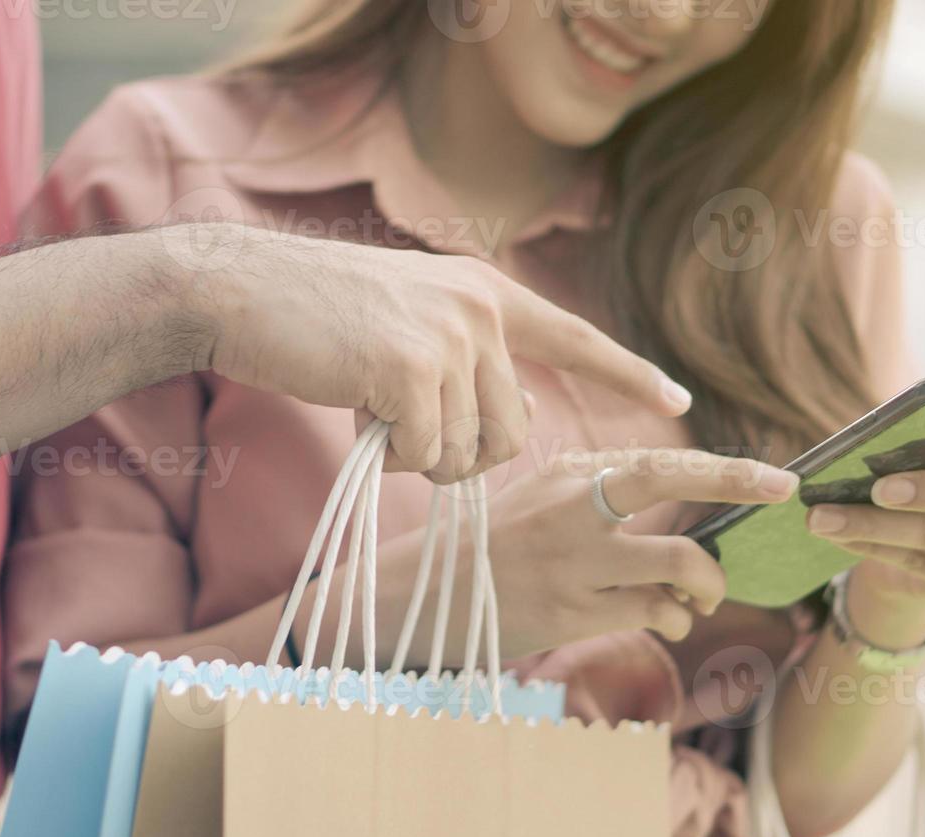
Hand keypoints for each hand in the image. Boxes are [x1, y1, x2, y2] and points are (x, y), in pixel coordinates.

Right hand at [185, 224, 692, 482]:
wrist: (246, 292)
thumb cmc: (317, 317)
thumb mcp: (410, 320)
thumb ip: (466, 358)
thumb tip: (518, 412)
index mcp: (485, 293)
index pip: (574, 338)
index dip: (627, 373)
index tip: (678, 401)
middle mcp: (480, 310)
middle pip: (515, 431)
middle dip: (464, 455)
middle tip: (408, 436)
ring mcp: (449, 337)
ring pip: (469, 451)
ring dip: (420, 456)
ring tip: (374, 413)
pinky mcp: (411, 368)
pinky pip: (423, 453)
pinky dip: (388, 454)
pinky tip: (357, 413)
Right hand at [477, 448, 796, 657]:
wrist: (424, 596)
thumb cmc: (493, 550)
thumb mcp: (538, 499)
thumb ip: (599, 490)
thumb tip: (680, 488)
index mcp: (568, 474)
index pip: (662, 462)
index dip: (727, 469)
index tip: (778, 477)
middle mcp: (573, 507)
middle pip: (672, 479)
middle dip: (738, 481)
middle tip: (783, 492)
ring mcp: (575, 560)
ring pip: (680, 562)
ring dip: (709, 583)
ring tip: (703, 595)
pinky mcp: (573, 611)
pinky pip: (655, 611)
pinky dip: (674, 617)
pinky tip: (665, 618)